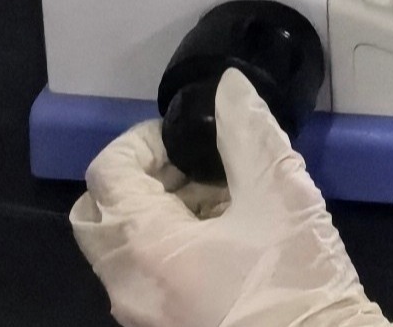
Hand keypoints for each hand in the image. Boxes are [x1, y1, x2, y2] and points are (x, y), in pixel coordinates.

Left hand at [70, 69, 392, 326]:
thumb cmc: (294, 281)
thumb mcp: (281, 193)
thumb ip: (247, 133)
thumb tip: (227, 88)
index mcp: (145, 249)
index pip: (107, 173)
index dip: (143, 141)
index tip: (190, 138)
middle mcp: (126, 287)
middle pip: (98, 214)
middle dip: (141, 178)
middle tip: (195, 167)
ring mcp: (139, 317)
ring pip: (118, 248)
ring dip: (156, 212)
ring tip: (222, 201)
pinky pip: (139, 278)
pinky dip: (165, 246)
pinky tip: (225, 240)